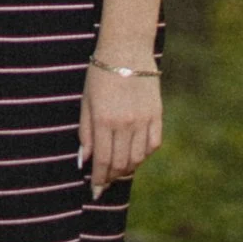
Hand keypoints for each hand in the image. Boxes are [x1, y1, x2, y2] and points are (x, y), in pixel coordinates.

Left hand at [80, 59, 162, 193]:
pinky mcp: (157, 114)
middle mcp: (125, 124)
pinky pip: (154, 144)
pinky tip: (136, 154)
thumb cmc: (99, 74)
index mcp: (103, 121)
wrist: (126, 50)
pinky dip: (145, 154)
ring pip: (138, 157)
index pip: (102, 161)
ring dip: (127, 168)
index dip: (98, 179)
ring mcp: (143, 120)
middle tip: (105, 183)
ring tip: (119, 170)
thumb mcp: (85, 101)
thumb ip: (85, 132)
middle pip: (120, 163)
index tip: (95, 191)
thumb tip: (84, 160)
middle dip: (111, 177)